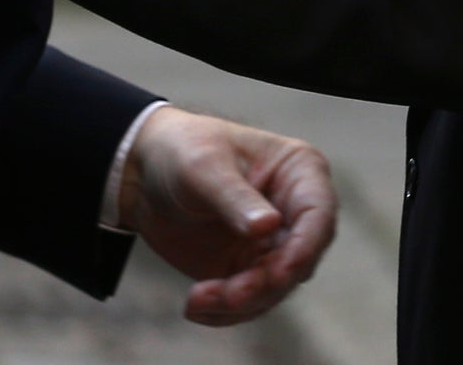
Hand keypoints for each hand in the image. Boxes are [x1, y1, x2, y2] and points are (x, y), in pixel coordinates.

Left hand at [119, 106, 336, 326]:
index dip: (304, 248)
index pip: (318, 214)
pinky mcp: (248, 270)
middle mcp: (294, 212)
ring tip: (196, 301)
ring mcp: (272, 244)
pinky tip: (195, 307)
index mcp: (298, 172)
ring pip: (275, 289)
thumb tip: (269, 226)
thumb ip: (234, 196)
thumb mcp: (204, 166)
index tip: (279, 274)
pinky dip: (225, 312)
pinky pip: (248, 302)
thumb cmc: (182, 150)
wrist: (143, 173)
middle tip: (227, 296)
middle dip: (264, 284)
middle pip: (299, 261)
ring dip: (239, 303)